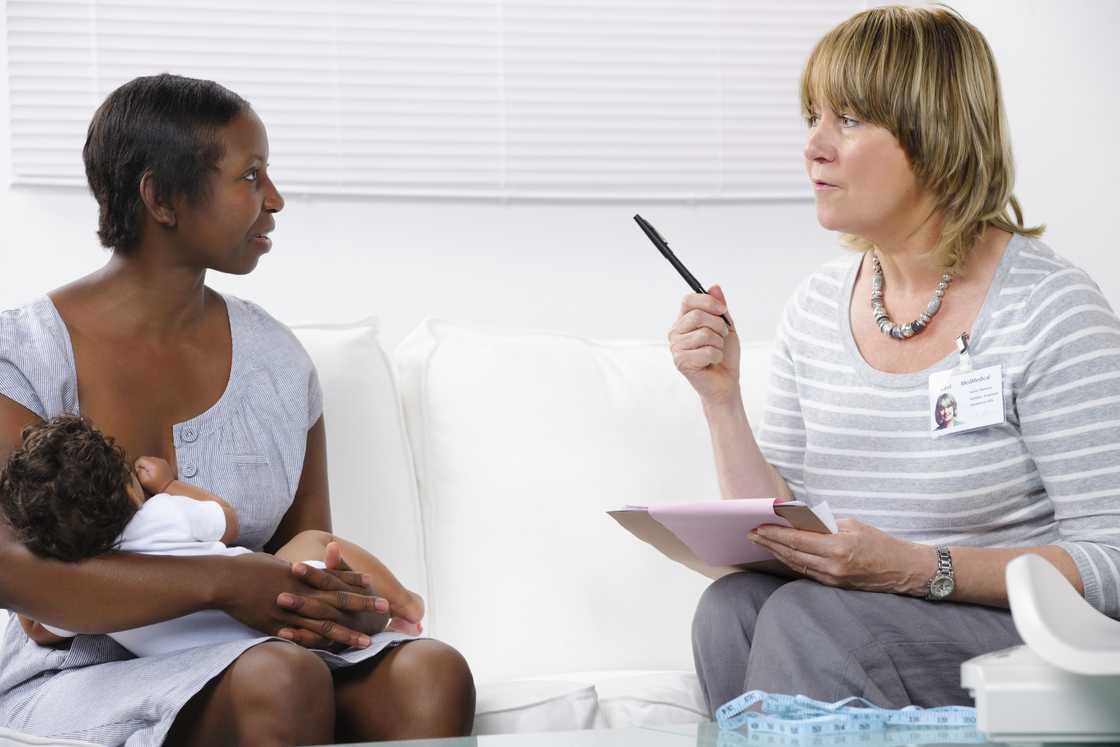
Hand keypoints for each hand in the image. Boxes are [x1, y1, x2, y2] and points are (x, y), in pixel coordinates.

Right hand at [134, 456, 174, 493]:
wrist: (168, 487)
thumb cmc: (156, 486)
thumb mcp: (144, 481)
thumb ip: (139, 473)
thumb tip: (138, 467)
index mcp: (153, 464)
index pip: (140, 459)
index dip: (137, 465)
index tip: (139, 472)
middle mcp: (158, 460)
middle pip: (145, 458)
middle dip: (142, 465)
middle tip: (144, 473)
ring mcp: (162, 461)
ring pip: (149, 458)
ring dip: (147, 464)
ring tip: (149, 472)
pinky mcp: (164, 462)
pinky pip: (155, 460)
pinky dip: (152, 464)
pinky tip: (154, 471)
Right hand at [220, 552, 389, 649]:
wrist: (223, 579)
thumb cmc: (247, 566)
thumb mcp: (275, 563)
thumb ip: (293, 571)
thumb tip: (302, 570)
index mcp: (301, 576)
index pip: (334, 579)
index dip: (354, 583)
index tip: (373, 585)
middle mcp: (299, 594)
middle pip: (336, 602)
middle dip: (361, 607)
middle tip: (385, 610)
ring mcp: (288, 612)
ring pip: (323, 626)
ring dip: (346, 635)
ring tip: (366, 642)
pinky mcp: (274, 626)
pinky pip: (299, 640)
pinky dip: (317, 647)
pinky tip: (332, 656)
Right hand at [669, 285, 740, 404]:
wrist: (725, 381)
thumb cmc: (724, 354)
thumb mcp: (726, 326)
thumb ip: (719, 307)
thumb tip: (714, 287)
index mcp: (684, 320)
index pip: (688, 300)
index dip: (707, 301)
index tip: (722, 310)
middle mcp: (676, 332)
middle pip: (697, 315)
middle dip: (718, 326)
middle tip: (722, 336)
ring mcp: (676, 347)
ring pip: (704, 334)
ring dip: (719, 343)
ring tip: (717, 350)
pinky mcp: (680, 362)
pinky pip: (706, 351)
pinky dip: (716, 356)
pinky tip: (712, 362)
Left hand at [748, 518, 932, 594]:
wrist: (903, 569)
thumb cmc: (880, 542)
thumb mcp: (852, 525)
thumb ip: (824, 524)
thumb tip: (798, 521)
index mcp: (838, 547)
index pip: (797, 540)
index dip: (775, 534)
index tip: (758, 526)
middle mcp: (833, 566)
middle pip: (791, 554)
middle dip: (769, 543)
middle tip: (751, 533)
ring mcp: (833, 579)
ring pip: (796, 564)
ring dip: (776, 553)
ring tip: (761, 542)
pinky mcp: (834, 586)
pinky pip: (806, 572)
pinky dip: (791, 561)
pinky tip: (780, 553)